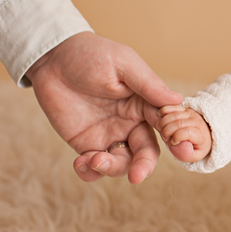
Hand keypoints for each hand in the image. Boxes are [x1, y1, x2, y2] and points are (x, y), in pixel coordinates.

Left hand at [25, 32, 182, 183]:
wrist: (52, 59)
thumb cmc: (92, 54)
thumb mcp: (123, 64)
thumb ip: (148, 84)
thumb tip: (178, 100)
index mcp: (145, 104)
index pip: (166, 126)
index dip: (174, 140)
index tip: (176, 149)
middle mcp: (130, 123)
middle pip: (146, 153)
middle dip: (143, 167)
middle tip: (136, 176)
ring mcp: (108, 135)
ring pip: (121, 164)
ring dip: (111, 169)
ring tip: (94, 160)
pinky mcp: (85, 144)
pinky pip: (93, 167)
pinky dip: (90, 172)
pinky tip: (80, 162)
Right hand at [155, 104, 211, 162]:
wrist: (205, 133)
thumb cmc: (197, 146)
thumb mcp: (195, 155)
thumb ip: (187, 154)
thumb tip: (178, 145)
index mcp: (201, 134)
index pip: (186, 132)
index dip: (175, 138)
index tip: (173, 143)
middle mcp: (197, 122)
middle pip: (178, 124)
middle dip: (167, 132)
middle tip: (165, 138)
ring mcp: (191, 113)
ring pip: (174, 114)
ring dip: (163, 123)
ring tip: (161, 130)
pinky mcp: (184, 108)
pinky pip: (172, 106)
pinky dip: (163, 110)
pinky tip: (159, 117)